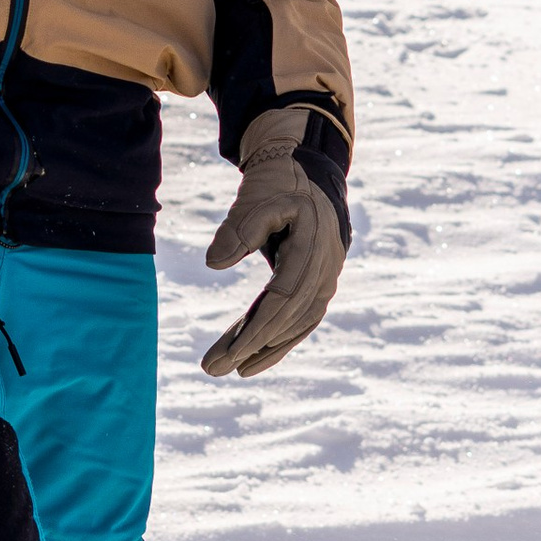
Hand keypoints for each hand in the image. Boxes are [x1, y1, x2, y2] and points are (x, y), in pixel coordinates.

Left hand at [200, 105, 350, 378]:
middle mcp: (326, 266)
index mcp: (312, 244)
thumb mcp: (257, 194)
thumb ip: (238, 226)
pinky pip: (302, 319)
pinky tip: (252, 355)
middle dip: (253, 346)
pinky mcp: (318, 283)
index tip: (229, 353)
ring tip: (228, 368)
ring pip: (298, 324)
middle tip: (213, 369)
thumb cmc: (280, 181)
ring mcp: (326, 277)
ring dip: (266, 348)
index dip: (257, 328)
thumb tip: (213, 264)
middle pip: (290, 318)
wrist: (308, 171)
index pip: (285, 297)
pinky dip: (279, 340)